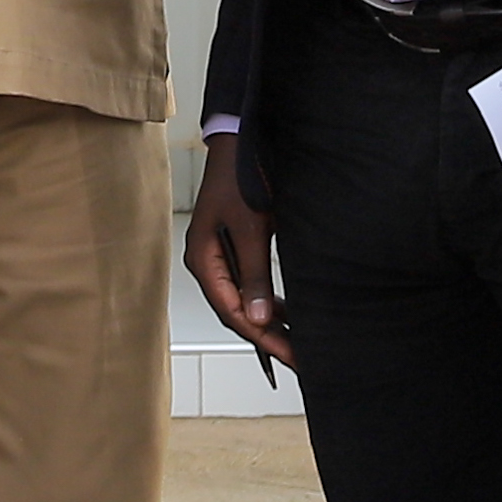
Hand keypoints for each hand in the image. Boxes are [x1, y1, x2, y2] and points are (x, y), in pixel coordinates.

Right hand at [182, 150, 291, 376]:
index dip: (263, 337)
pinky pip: (247, 284)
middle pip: (235, 311)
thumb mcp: (252, 229)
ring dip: (267, 321)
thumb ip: (255, 274)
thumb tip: (260, 318)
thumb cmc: (242, 180)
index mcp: (203, 260)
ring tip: (295, 341)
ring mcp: (218, 257)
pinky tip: (284, 312)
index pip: (232, 311)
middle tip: (298, 357)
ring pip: (241, 300)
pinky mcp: (233, 248)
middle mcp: (207, 263)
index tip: (290, 355)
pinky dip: (265, 301)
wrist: (242, 144)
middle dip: (267, 336)